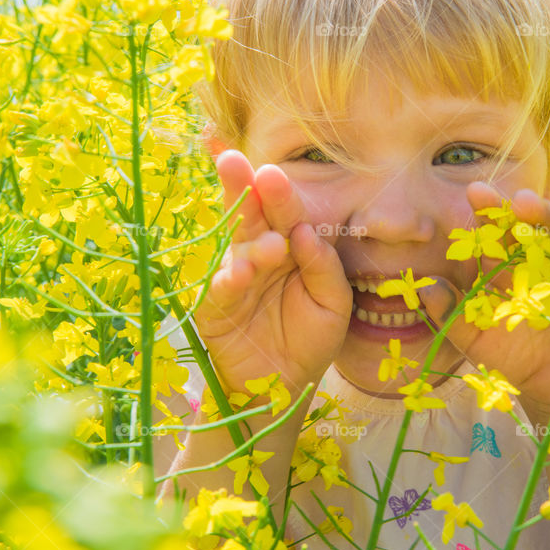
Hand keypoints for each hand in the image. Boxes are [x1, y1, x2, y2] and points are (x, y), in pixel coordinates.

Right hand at [195, 150, 352, 397]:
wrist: (286, 385)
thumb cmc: (311, 338)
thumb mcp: (333, 304)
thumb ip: (325, 267)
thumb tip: (303, 232)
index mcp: (288, 247)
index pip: (284, 214)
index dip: (279, 194)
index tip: (273, 174)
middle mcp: (258, 254)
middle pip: (249, 216)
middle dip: (241, 189)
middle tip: (234, 163)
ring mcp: (234, 278)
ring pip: (234, 248)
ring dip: (248, 242)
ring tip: (270, 247)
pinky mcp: (215, 307)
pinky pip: (220, 289)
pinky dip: (229, 281)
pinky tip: (240, 274)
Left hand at [416, 183, 549, 422]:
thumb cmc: (511, 357)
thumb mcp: (476, 338)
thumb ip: (450, 313)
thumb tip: (425, 287)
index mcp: (510, 265)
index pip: (500, 231)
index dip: (489, 212)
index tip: (475, 193)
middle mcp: (545, 260)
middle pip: (539, 226)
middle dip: (530, 210)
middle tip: (519, 200)